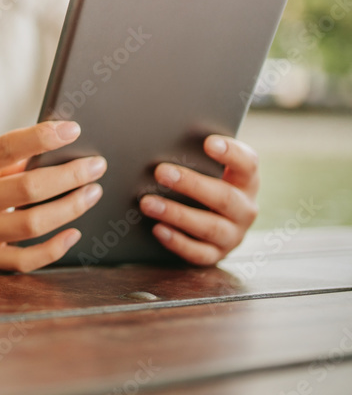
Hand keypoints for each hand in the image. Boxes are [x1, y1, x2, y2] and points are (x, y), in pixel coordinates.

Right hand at [0, 120, 106, 272]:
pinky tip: (73, 232)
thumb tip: (55, 147)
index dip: (41, 137)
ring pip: (32, 225)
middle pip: (27, 188)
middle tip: (95, 166)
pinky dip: (54, 248)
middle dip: (69, 176)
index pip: (5, 147)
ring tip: (91, 193)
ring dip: (70, 208)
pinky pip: (24, 260)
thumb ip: (4, 158)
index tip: (72, 130)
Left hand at [140, 135, 259, 264]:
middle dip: (191, 184)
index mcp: (246, 181)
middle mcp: (245, 209)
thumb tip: (160, 140)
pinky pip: (199, 252)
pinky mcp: (217, 254)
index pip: (247, 164)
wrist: (208, 223)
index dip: (231, 153)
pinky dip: (177, 241)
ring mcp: (233, 235)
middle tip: (160, 171)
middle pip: (224, 197)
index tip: (208, 143)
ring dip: (176, 214)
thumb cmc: (201, 185)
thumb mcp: (205, 169)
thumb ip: (193, 157)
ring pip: (209, 227)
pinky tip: (157, 229)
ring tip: (147, 203)